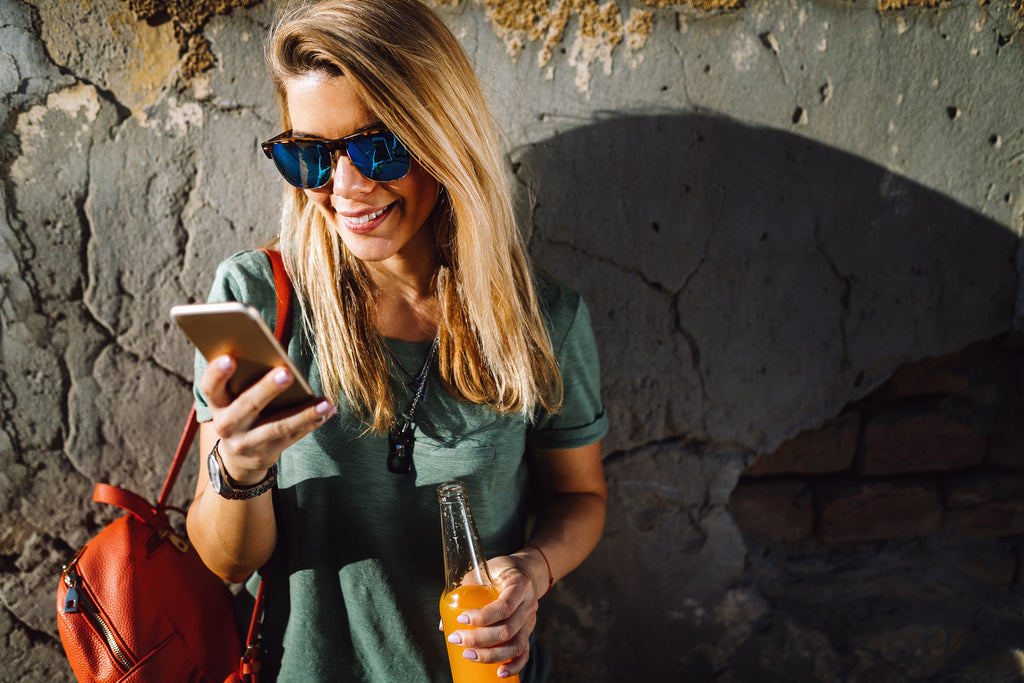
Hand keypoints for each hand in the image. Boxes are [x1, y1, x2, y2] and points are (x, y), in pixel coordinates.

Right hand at [199, 355, 335, 484]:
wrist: (238, 457)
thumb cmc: (240, 410)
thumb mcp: (233, 398)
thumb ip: (245, 378)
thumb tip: (274, 352)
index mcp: (216, 404)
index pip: (210, 387)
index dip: (217, 373)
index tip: (229, 358)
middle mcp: (227, 425)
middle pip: (247, 405)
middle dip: (267, 389)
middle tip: (286, 373)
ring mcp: (247, 443)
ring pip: (277, 426)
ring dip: (304, 413)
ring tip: (325, 402)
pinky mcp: (267, 453)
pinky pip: (293, 436)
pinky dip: (312, 422)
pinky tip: (328, 409)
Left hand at [443, 552, 542, 677]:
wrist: (525, 572)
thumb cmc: (499, 571)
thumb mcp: (482, 572)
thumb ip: (463, 592)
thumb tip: (445, 625)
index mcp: (520, 585)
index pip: (504, 606)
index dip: (482, 617)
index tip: (461, 619)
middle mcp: (529, 604)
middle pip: (507, 630)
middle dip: (479, 639)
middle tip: (457, 639)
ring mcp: (530, 621)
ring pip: (515, 645)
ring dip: (491, 655)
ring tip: (469, 655)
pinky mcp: (528, 632)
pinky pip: (524, 653)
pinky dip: (513, 665)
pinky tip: (499, 672)